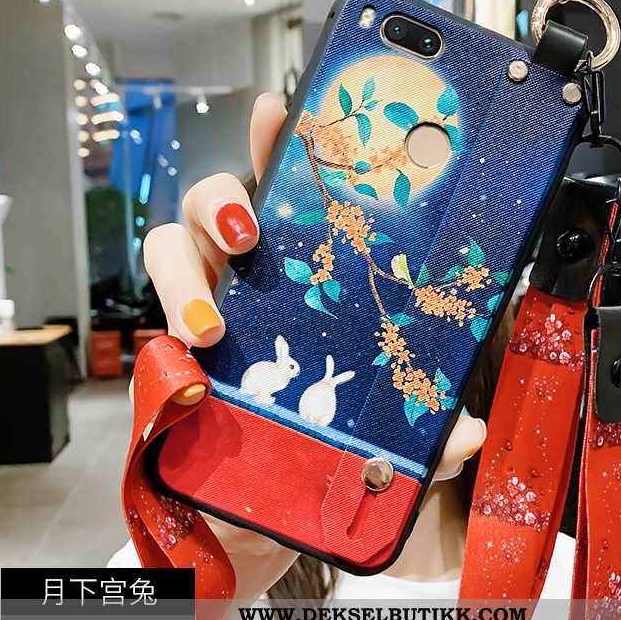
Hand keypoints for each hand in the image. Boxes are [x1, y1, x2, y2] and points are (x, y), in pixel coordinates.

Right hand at [141, 92, 486, 593]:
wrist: (259, 510)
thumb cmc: (323, 449)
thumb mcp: (384, 438)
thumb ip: (426, 436)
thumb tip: (467, 431)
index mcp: (306, 270)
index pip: (293, 192)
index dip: (288, 147)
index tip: (288, 109)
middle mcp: (250, 273)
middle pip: (221, 198)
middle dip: (225, 195)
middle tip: (249, 231)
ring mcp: (205, 299)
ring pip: (172, 238)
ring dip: (187, 262)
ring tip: (213, 315)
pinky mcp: (167, 340)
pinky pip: (152, 302)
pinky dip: (170, 310)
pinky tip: (192, 344)